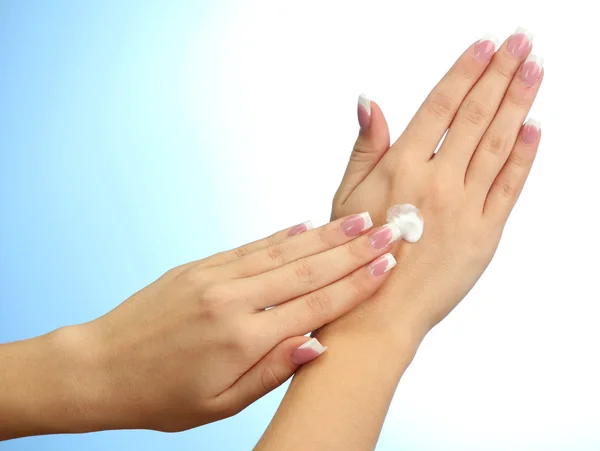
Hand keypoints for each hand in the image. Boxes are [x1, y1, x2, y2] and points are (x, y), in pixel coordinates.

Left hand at [38, 213, 400, 434]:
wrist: (99, 367)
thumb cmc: (160, 395)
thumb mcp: (220, 403)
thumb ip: (273, 371)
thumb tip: (319, 343)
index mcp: (243, 338)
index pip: (315, 304)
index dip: (356, 284)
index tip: (388, 264)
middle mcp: (233, 299)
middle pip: (306, 268)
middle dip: (353, 249)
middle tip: (388, 229)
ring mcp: (215, 277)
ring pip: (282, 251)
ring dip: (325, 235)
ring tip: (358, 220)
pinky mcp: (200, 267)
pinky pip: (250, 247)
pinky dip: (282, 235)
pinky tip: (305, 225)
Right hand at [330, 30, 541, 337]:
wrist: (377, 311)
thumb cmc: (356, 254)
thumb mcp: (347, 194)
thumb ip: (365, 145)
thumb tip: (368, 101)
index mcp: (401, 167)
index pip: (441, 106)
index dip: (465, 72)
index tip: (485, 46)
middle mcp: (436, 182)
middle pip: (476, 116)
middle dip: (501, 74)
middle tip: (522, 42)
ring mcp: (464, 208)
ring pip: (497, 144)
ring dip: (519, 103)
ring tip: (535, 70)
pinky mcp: (484, 234)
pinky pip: (509, 187)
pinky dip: (523, 156)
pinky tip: (534, 128)